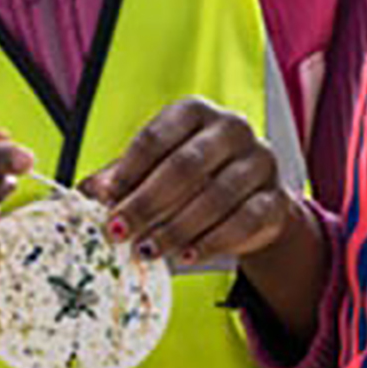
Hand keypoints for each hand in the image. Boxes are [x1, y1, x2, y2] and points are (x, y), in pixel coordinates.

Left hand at [83, 96, 324, 339]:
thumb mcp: (152, 171)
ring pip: (217, 196)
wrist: (249, 201)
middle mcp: (232, 128)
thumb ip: (121, 179)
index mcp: (194, 112)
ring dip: (176, 228)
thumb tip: (90, 193)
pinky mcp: (276, 199)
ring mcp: (259, 162)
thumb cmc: (192, 179)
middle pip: (186, 165)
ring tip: (148, 251)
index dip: (127, 171)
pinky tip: (186, 256)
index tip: (105, 201)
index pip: (156, 137)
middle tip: (119, 233)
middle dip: (147, 204)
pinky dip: (212, 242)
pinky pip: (245, 221)